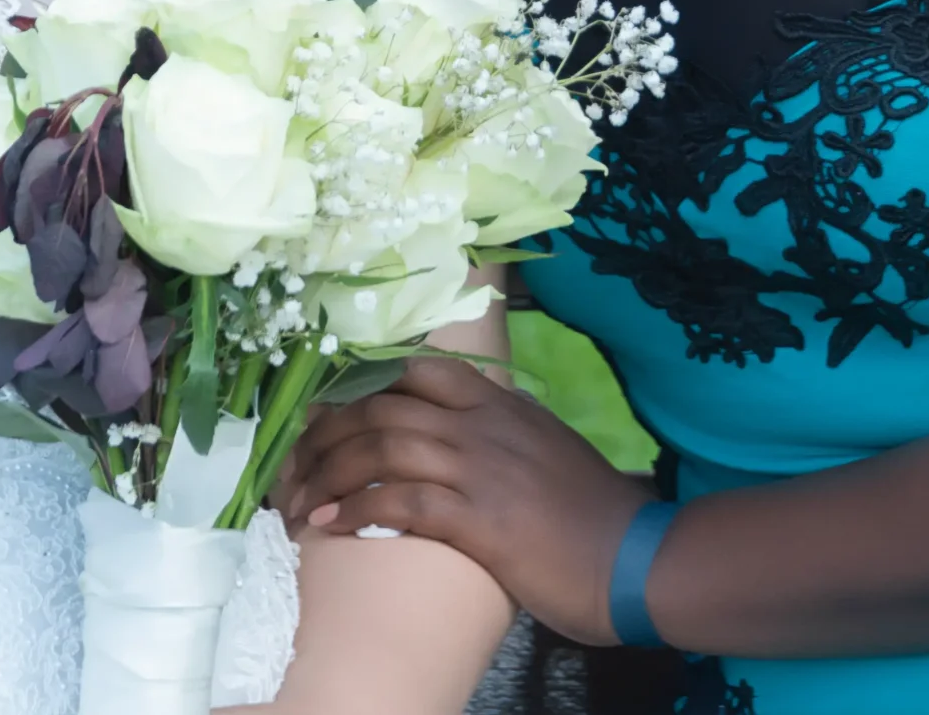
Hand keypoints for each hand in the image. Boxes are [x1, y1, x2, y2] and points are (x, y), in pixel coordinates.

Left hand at [273, 355, 653, 646]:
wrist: (635, 559)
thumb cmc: (593, 515)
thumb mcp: (548, 448)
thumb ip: (503, 431)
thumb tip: (457, 430)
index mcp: (501, 404)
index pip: (418, 368)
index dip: (360, 383)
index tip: (325, 410)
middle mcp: (485, 425)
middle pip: (383, 405)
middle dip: (325, 431)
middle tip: (294, 463)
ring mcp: (481, 469)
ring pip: (381, 447)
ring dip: (326, 473)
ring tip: (297, 500)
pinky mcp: (479, 520)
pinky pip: (400, 503)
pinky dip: (354, 510)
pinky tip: (327, 524)